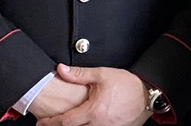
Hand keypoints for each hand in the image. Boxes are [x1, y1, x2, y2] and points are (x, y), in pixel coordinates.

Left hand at [37, 64, 153, 125]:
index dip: (50, 123)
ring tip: (70, 123)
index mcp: (93, 112)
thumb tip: (61, 70)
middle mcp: (99, 125)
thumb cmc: (127, 85)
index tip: (41, 122)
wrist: (149, 95)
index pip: (65, 122)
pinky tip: (88, 122)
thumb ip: (80, 74)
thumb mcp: (102, 75)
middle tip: (52, 123)